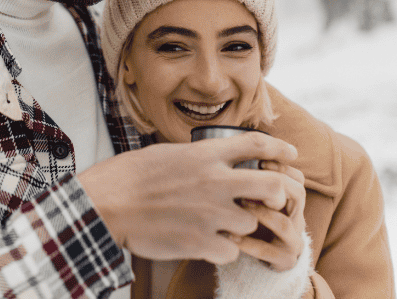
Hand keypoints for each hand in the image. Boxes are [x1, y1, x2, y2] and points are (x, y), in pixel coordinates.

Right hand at [78, 131, 297, 264]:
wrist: (105, 206)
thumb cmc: (129, 177)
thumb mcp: (166, 153)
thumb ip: (197, 156)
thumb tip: (215, 158)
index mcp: (204, 154)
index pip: (256, 145)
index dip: (280, 149)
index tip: (291, 155)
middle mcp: (214, 182)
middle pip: (273, 187)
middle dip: (280, 195)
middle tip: (273, 201)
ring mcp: (210, 214)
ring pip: (252, 224)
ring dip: (243, 227)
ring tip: (224, 226)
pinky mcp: (201, 243)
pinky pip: (232, 251)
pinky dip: (224, 250)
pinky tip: (208, 244)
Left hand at [237, 162, 306, 271]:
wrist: (255, 263)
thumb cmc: (249, 221)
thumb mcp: (251, 196)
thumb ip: (247, 177)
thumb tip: (228, 148)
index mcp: (291, 200)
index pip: (297, 177)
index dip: (281, 166)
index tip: (259, 159)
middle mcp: (297, 219)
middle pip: (298, 194)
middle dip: (273, 185)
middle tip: (245, 181)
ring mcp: (292, 242)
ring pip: (284, 222)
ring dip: (260, 212)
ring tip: (238, 203)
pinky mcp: (283, 262)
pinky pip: (268, 251)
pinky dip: (246, 242)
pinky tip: (227, 234)